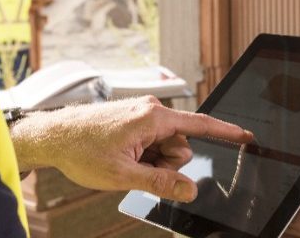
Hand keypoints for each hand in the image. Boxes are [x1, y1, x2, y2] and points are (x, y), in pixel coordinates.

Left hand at [10, 96, 253, 201]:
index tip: (246, 136)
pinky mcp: (133, 119)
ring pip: (166, 147)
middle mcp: (151, 110)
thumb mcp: (124, 175)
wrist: (52, 136)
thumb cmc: (82, 150)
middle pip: (181, 145)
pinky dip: (143, 155)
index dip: (226, 132)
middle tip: (137, 169)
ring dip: (153, 162)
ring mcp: (141, 114)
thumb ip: (161, 182)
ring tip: (125, 163)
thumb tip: (189, 189)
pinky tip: (122, 157)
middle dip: (167, 163)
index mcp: (153, 117)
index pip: (200, 124)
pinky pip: (152, 142)